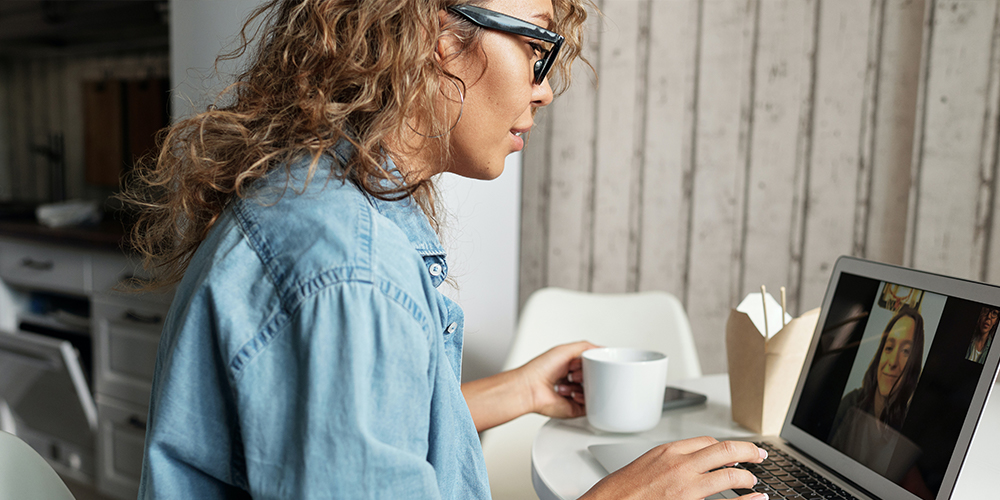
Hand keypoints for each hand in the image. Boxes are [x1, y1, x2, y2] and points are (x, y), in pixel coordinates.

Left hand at [516, 341, 598, 418]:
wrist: (530, 388)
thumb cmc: (540, 369)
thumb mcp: (565, 349)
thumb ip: (586, 347)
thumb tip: (602, 349)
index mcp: (569, 367)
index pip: (591, 365)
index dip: (591, 363)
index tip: (587, 361)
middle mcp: (572, 381)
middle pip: (593, 378)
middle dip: (588, 374)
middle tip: (576, 372)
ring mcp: (574, 395)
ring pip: (593, 392)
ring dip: (584, 385)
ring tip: (571, 382)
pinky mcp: (575, 408)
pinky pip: (590, 406)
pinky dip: (585, 399)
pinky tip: (573, 394)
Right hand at [581, 437, 767, 499]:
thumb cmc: (619, 491)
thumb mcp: (644, 466)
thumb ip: (667, 462)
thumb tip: (686, 464)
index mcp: (667, 451)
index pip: (706, 442)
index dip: (724, 447)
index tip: (733, 451)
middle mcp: (680, 465)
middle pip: (724, 449)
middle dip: (747, 450)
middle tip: (759, 455)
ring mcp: (687, 486)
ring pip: (729, 473)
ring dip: (747, 477)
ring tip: (753, 481)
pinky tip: (757, 499)